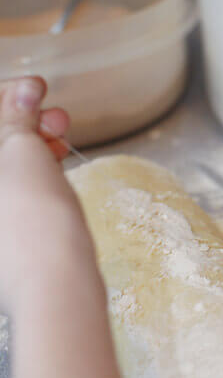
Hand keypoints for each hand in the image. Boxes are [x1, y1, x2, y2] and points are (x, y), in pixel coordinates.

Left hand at [0, 76, 94, 311]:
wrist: (55, 288)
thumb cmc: (33, 223)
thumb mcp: (22, 152)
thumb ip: (15, 118)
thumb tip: (21, 93)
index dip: (6, 99)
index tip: (34, 89)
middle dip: (20, 122)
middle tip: (52, 115)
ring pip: (4, 169)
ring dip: (31, 145)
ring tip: (63, 137)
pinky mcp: (5, 238)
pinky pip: (13, 192)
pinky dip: (33, 173)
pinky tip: (57, 164)